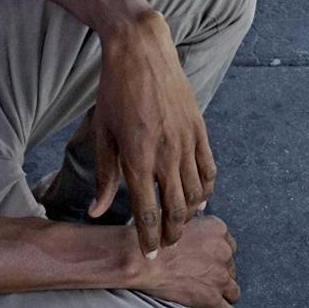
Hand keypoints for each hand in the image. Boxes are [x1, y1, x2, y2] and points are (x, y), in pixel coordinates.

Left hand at [87, 15, 216, 255]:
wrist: (141, 51)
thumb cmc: (114, 91)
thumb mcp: (103, 133)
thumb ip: (105, 176)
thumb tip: (99, 212)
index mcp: (138, 157)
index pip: (148, 213)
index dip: (149, 240)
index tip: (149, 256)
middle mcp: (166, 153)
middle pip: (176, 209)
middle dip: (172, 234)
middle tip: (166, 246)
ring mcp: (187, 141)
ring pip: (197, 192)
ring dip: (190, 214)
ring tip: (181, 225)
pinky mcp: (199, 128)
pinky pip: (209, 168)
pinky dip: (207, 188)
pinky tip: (200, 197)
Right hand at [131, 216, 240, 307]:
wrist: (142, 260)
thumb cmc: (153, 240)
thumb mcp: (180, 220)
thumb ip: (194, 225)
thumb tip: (194, 228)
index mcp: (217, 230)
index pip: (228, 246)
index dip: (216, 256)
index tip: (208, 261)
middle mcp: (224, 252)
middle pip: (230, 268)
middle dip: (217, 274)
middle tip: (202, 278)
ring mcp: (220, 276)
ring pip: (233, 290)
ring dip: (223, 293)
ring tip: (211, 296)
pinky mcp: (212, 298)